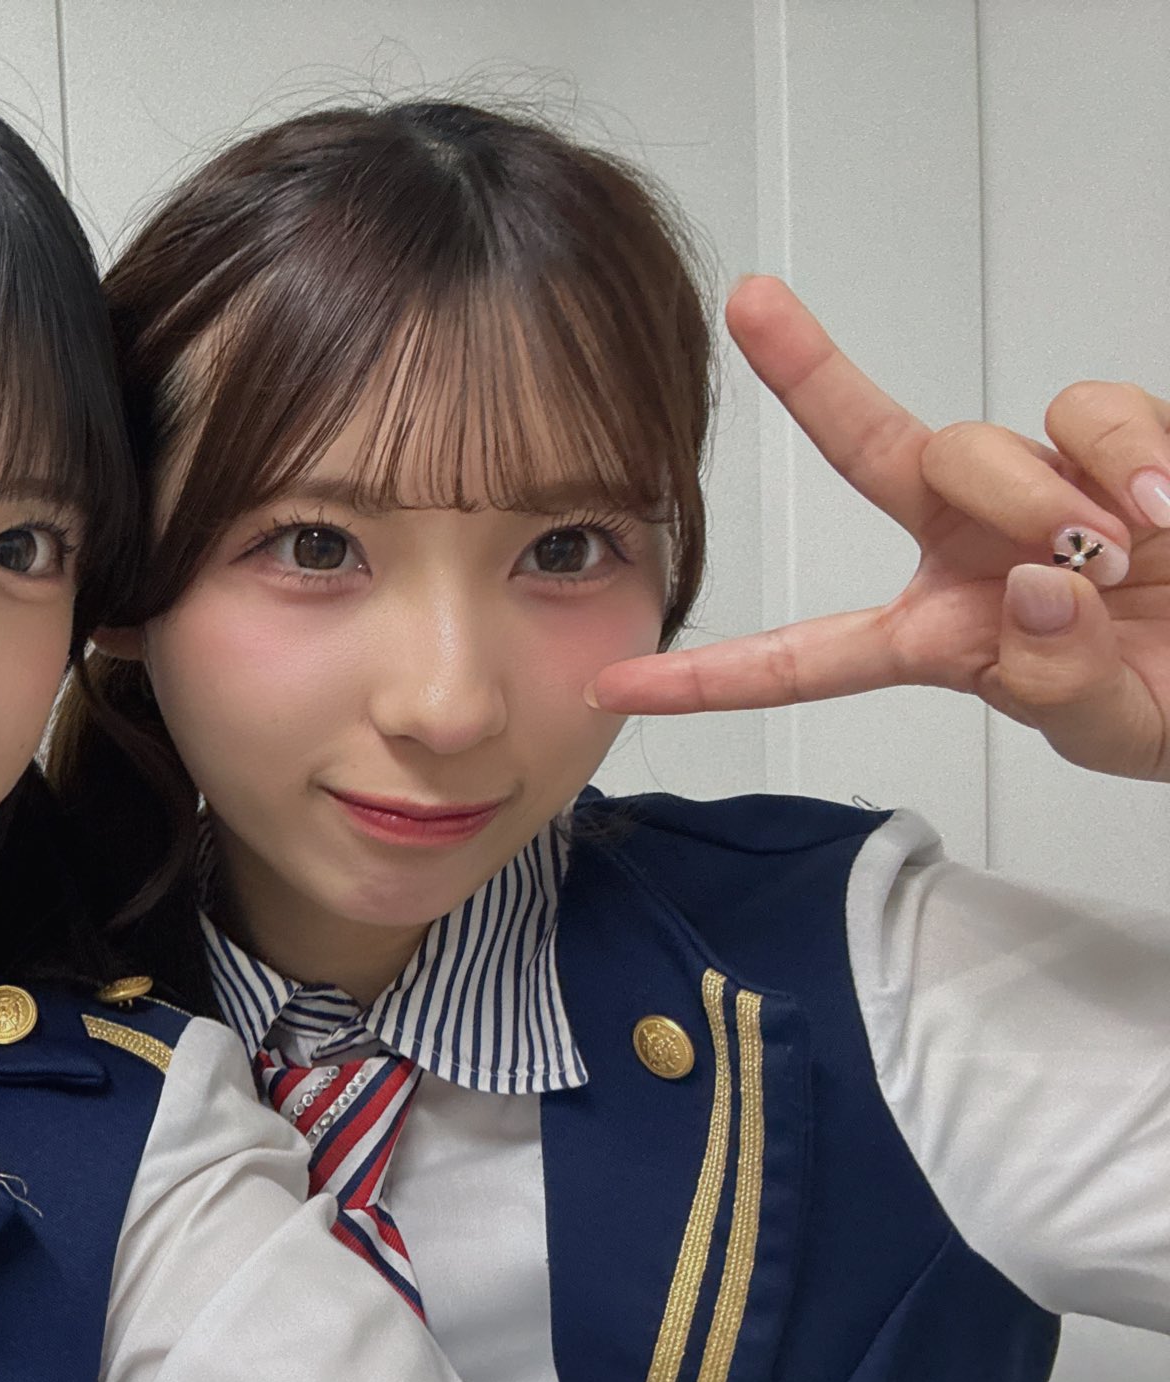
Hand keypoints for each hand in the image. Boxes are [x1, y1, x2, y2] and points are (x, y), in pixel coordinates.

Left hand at [590, 276, 1169, 782]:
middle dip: (807, 373)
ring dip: (1037, 498)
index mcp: (938, 637)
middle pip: (873, 448)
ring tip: (1122, 556)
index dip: (708, 678)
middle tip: (761, 310)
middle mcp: (970, 549)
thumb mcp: (1112, 726)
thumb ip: (1064, 683)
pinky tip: (1164, 512)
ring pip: (975, 443)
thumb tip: (1034, 589)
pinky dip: (1127, 457)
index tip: (611, 683)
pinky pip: (1087, 416)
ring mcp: (1039, 489)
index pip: (802, 659)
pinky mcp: (1114, 445)